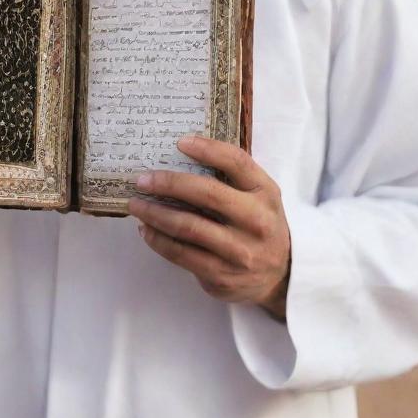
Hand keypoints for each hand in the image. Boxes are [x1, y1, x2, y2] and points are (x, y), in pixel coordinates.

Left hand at [127, 136, 290, 319]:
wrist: (281, 275)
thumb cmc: (260, 223)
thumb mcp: (259, 195)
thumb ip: (232, 176)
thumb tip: (182, 154)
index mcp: (265, 192)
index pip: (237, 162)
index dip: (208, 149)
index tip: (180, 142)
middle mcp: (256, 221)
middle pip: (207, 194)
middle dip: (169, 183)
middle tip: (142, 179)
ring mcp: (239, 251)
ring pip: (188, 227)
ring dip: (155, 213)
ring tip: (135, 204)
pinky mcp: (221, 275)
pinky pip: (181, 254)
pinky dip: (158, 240)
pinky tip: (146, 229)